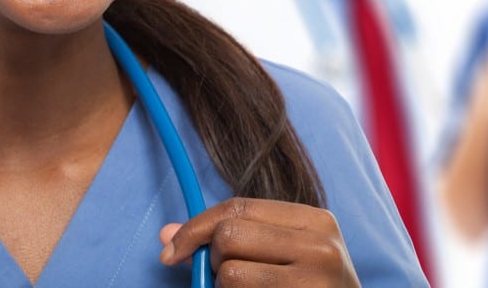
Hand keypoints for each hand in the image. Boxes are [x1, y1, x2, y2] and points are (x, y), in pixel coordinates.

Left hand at [159, 198, 358, 285]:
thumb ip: (230, 236)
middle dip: (215, 259)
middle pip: (230, 236)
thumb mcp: (282, 252)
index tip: (171, 251)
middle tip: (228, 277)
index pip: (237, 208)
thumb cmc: (309, 287)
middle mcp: (320, 247)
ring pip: (230, 275)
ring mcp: (315, 283)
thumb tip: (166, 236)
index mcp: (315, 220)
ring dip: (224, 287)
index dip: (195, 227)